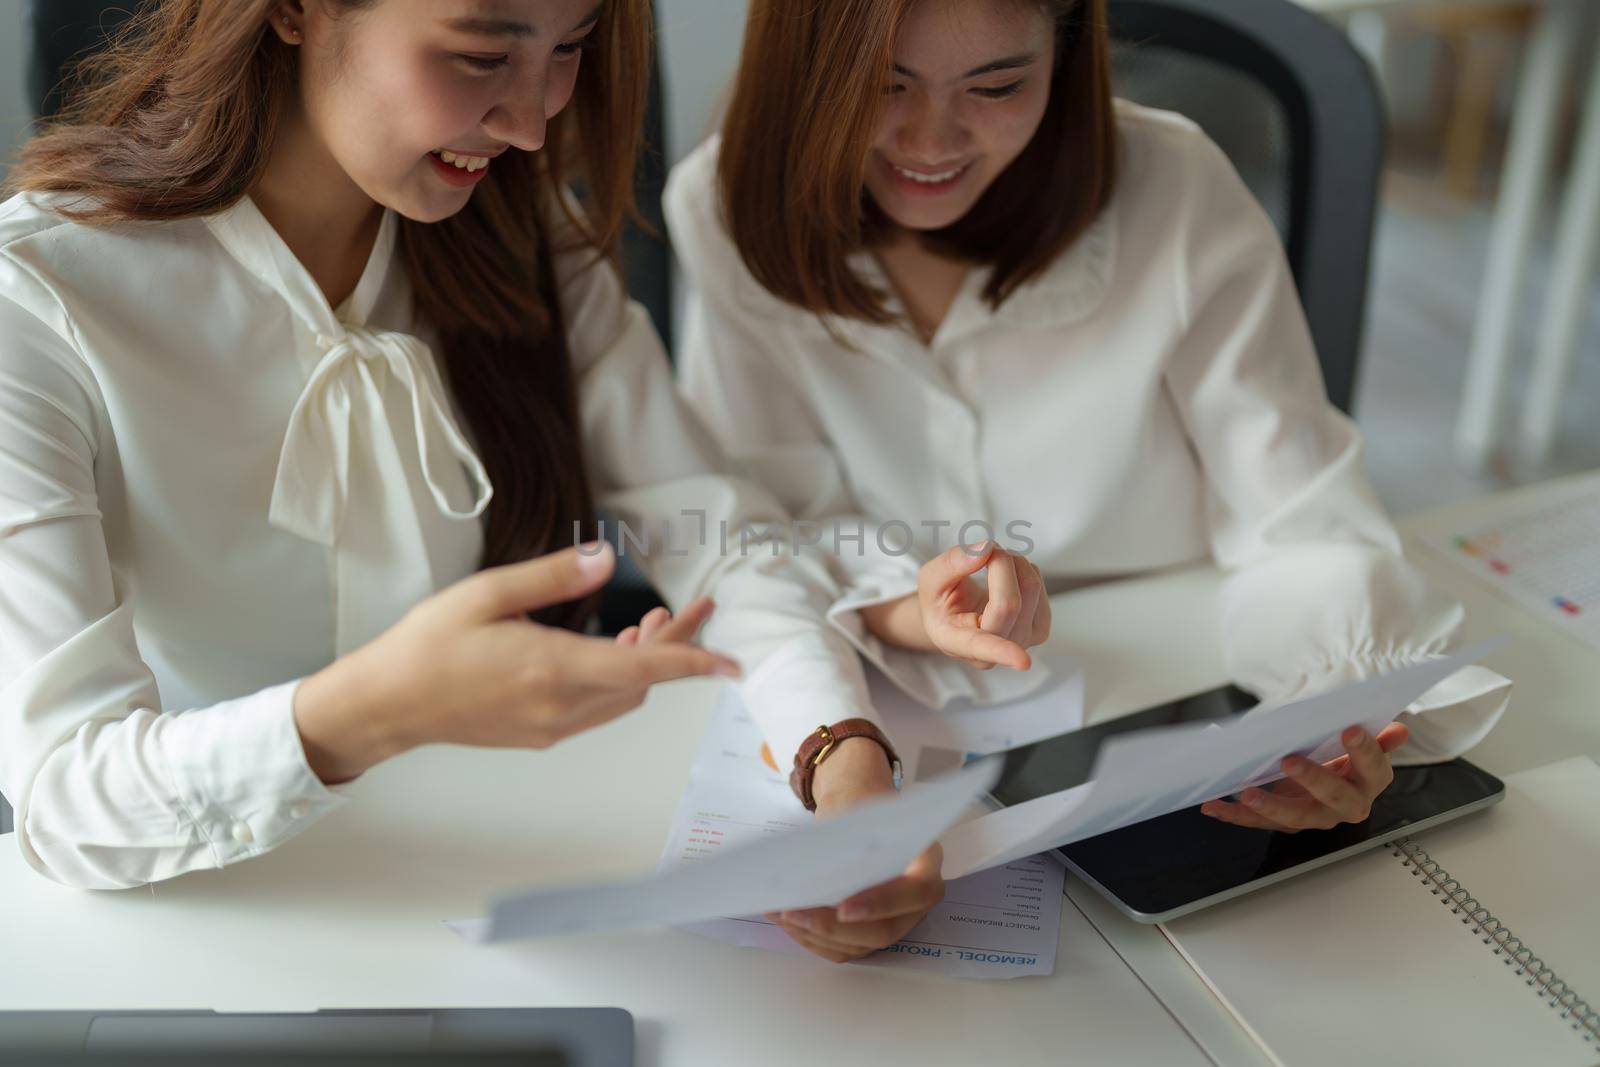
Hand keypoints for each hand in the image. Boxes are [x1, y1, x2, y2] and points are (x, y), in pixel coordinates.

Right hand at [294, 542, 739, 782]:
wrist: (386, 705)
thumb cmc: (427, 645)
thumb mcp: (486, 594)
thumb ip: (552, 577)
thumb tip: (604, 559)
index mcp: (552, 669)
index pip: (643, 667)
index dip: (692, 662)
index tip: (732, 664)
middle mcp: (560, 707)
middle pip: (642, 681)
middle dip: (675, 647)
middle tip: (695, 608)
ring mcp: (551, 727)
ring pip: (623, 698)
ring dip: (646, 663)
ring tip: (649, 620)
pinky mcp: (539, 734)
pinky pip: (598, 709)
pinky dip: (618, 678)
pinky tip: (610, 647)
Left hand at [765, 738, 944, 962]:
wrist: (857, 809)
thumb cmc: (860, 805)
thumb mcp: (857, 808)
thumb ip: (849, 837)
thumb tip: (819, 871)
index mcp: (926, 862)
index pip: (914, 892)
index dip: (881, 903)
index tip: (843, 908)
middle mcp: (916, 901)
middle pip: (883, 930)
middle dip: (832, 927)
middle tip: (792, 912)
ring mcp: (895, 921)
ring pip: (859, 945)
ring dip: (814, 934)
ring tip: (778, 913)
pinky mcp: (871, 933)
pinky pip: (843, 949)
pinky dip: (812, 939)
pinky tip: (785, 921)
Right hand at [918, 542, 1048, 670]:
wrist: (955, 615)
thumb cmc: (940, 600)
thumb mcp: (930, 578)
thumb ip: (951, 563)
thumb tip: (985, 550)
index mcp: (955, 642)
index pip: (980, 647)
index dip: (1002, 652)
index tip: (1022, 662)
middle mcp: (990, 653)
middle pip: (1009, 602)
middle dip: (999, 563)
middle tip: (984, 550)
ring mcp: (1019, 644)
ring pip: (1030, 588)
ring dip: (1013, 562)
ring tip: (992, 563)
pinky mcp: (1039, 631)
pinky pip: (1039, 585)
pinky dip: (1024, 569)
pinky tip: (1008, 576)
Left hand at [1201, 722, 1409, 831]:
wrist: (1329, 783)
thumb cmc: (1343, 758)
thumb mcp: (1359, 745)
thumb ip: (1376, 739)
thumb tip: (1398, 730)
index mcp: (1369, 781)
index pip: (1373, 768)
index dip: (1365, 750)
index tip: (1350, 729)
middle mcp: (1345, 805)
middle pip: (1334, 798)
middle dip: (1314, 780)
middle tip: (1290, 760)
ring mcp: (1314, 816)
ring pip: (1295, 818)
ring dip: (1269, 807)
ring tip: (1246, 793)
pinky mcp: (1285, 823)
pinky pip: (1259, 822)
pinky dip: (1233, 815)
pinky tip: (1212, 806)